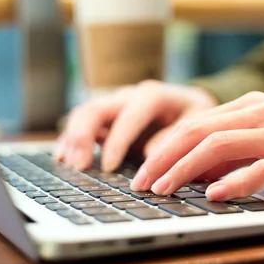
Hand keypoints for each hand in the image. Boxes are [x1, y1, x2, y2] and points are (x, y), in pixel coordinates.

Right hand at [55, 81, 218, 171]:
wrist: (194, 104)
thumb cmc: (199, 116)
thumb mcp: (198, 125)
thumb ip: (177, 138)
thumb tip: (150, 158)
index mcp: (153, 95)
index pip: (128, 117)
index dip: (117, 142)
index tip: (110, 168)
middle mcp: (130, 95)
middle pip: (96, 108)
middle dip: (83, 137)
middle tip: (80, 167)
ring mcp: (116, 104)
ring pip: (84, 113)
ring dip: (73, 138)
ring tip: (69, 165)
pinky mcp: (108, 116)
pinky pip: (83, 123)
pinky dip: (71, 139)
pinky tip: (64, 159)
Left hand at [130, 91, 263, 200]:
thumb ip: (237, 148)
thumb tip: (199, 171)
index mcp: (251, 106)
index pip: (195, 123)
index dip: (163, 147)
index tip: (143, 170)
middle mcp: (260, 114)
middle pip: (198, 132)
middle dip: (163, 157)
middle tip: (142, 183)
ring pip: (219, 146)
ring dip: (185, 168)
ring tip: (164, 189)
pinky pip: (259, 169)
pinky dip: (234, 181)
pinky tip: (216, 195)